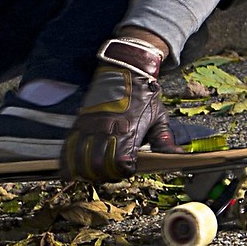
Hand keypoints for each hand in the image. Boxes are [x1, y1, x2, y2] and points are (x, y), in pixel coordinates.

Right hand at [61, 34, 171, 181]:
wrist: (124, 71)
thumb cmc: (143, 96)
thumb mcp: (158, 117)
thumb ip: (165, 139)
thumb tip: (177, 155)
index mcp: (128, 130)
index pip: (121, 162)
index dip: (124, 171)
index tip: (129, 169)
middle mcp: (107, 129)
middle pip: (99, 165)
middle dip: (105, 174)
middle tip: (112, 173)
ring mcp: (91, 126)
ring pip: (81, 159)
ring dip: (87, 171)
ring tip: (95, 173)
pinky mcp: (79, 123)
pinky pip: (69, 147)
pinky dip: (68, 162)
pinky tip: (72, 171)